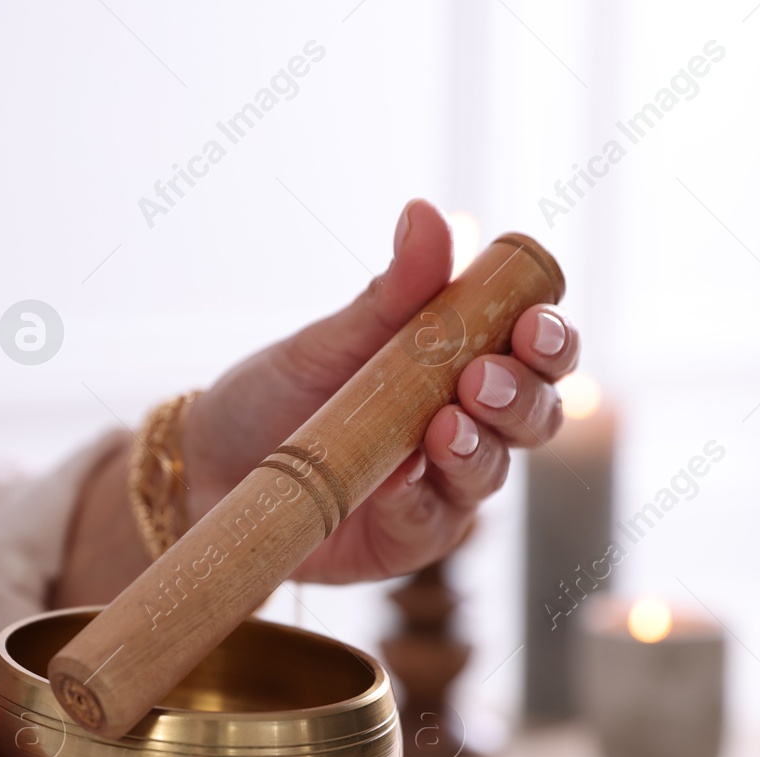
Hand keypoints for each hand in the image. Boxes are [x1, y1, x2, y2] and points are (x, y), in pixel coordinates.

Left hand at [182, 199, 579, 582]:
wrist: (210, 466)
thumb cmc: (279, 395)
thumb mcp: (331, 339)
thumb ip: (392, 291)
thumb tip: (425, 212)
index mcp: (465, 367)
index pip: (536, 351)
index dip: (549, 338)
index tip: (531, 323)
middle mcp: (470, 428)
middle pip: (537, 414)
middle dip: (521, 395)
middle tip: (482, 378)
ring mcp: (444, 488)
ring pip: (494, 471)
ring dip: (478, 447)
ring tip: (442, 427)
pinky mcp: (409, 540)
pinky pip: (432, 522)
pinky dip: (419, 498)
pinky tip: (400, 478)